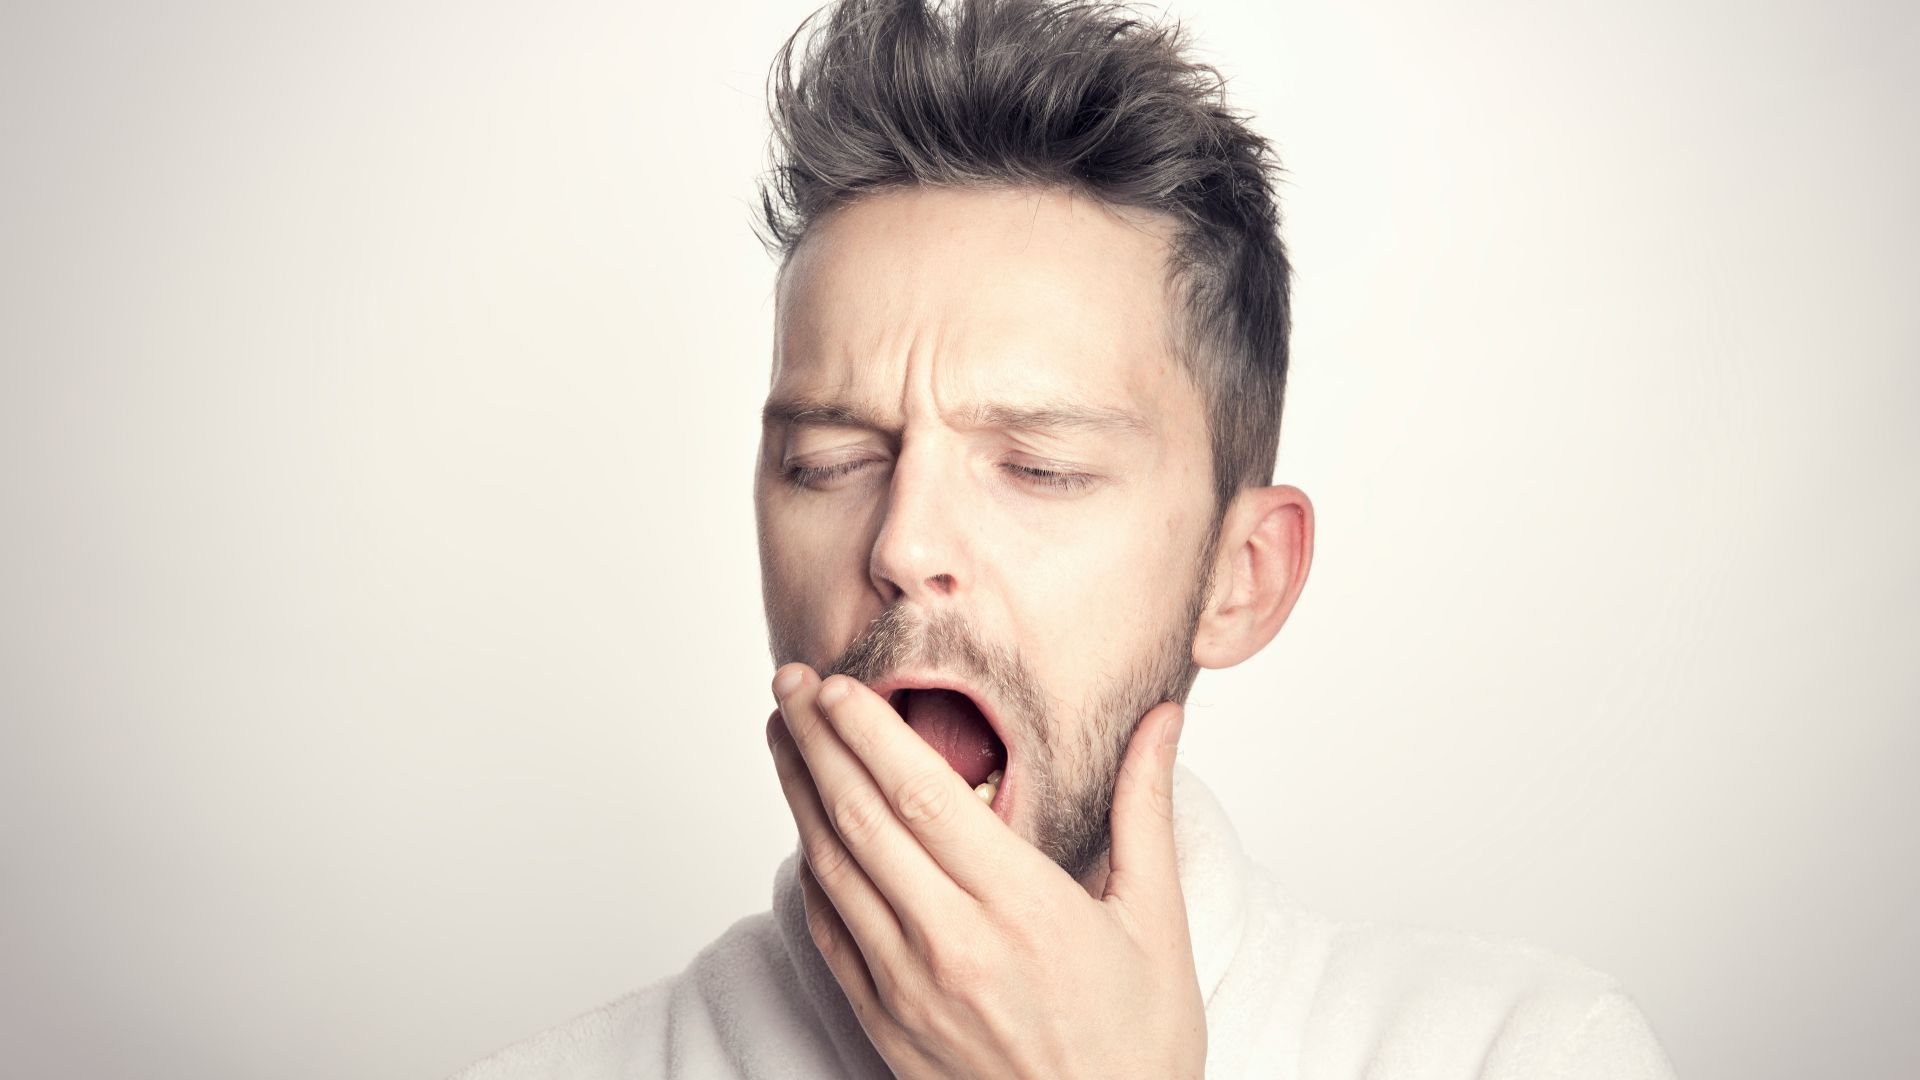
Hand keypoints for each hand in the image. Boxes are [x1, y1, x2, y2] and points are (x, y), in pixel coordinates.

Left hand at [765, 664, 1205, 1078]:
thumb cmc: (1138, 1047)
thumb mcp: (1157, 922)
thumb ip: (1144, 810)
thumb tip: (1163, 720)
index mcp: (1020, 906)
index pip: (920, 794)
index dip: (868, 732)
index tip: (837, 684)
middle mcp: (952, 944)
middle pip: (860, 819)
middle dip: (816, 741)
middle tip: (788, 682)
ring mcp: (909, 989)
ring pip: (833, 870)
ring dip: (799, 795)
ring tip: (781, 736)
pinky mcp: (886, 1026)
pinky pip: (831, 933)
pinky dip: (810, 873)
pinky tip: (804, 832)